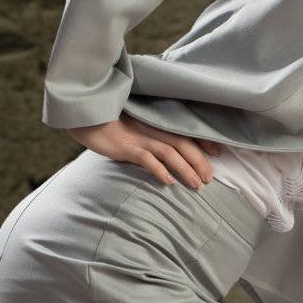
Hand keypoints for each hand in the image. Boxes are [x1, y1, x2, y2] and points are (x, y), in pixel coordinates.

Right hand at [66, 112, 225, 190]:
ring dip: (186, 170)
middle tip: (210, 178)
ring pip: (170, 153)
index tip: (217, 153)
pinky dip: (159, 170)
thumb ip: (153, 137)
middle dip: (199, 162)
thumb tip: (170, 155)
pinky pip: (146, 159)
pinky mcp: (125, 147)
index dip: (203, 142)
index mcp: (155, 123)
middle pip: (183, 144)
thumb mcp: (136, 128)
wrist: (84, 118)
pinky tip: (169, 181)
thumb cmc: (111, 125)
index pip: (185, 131)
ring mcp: (138, 137)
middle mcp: (151, 129)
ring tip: (197, 185)